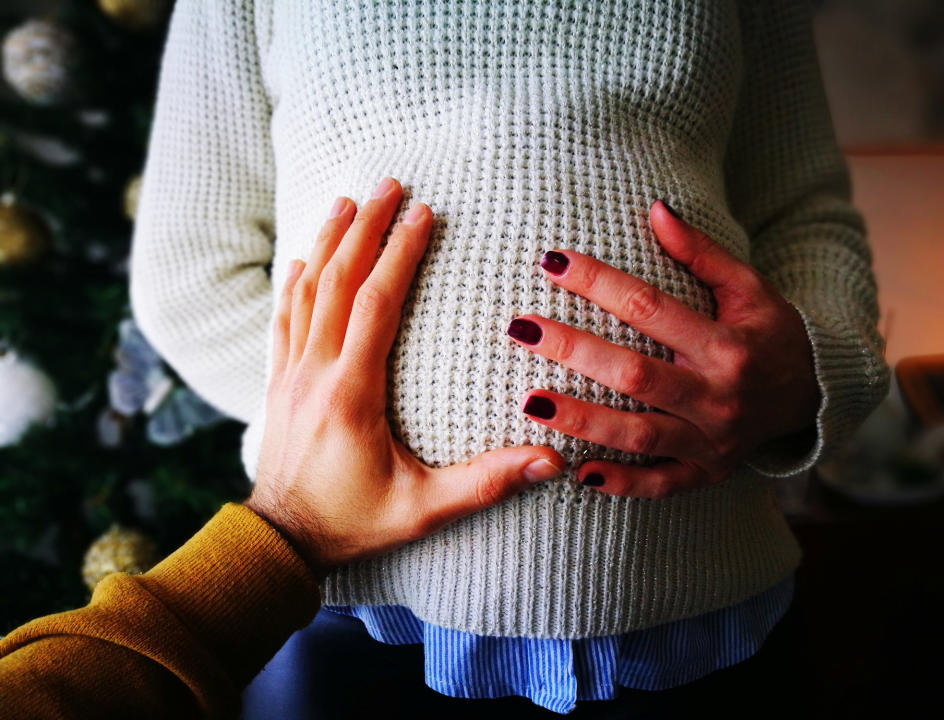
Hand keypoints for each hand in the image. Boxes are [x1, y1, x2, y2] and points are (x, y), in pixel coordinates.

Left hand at [244, 177, 564, 576]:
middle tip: (387, 184)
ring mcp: (290, 375)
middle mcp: (315, 373)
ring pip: (306, 291)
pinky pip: (284, 318)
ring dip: (328, 242)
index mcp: (351, 394)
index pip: (376, 305)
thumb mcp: (423, 510)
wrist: (281, 540)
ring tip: (347, 201)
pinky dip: (294, 282)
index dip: (400, 255)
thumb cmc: (352, 523)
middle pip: (338, 282)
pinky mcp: (279, 383)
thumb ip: (485, 484)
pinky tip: (303, 258)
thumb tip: (551, 461)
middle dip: (365, 228)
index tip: (422, 214)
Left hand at [506, 200, 820, 498]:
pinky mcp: (707, 473)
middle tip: (522, 328)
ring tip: (529, 403)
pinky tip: (578, 472)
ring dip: (582, 421)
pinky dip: (621, 484)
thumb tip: (654, 209)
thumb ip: (702, 253)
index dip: (599, 283)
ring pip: (639, 435)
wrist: (814, 397)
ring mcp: (712, 442)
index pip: (650, 308)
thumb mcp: (749, 288)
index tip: (553, 263)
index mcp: (728, 345)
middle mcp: (719, 397)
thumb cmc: (771, 334)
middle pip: (635, 375)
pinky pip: (660, 485)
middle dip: (575, 351)